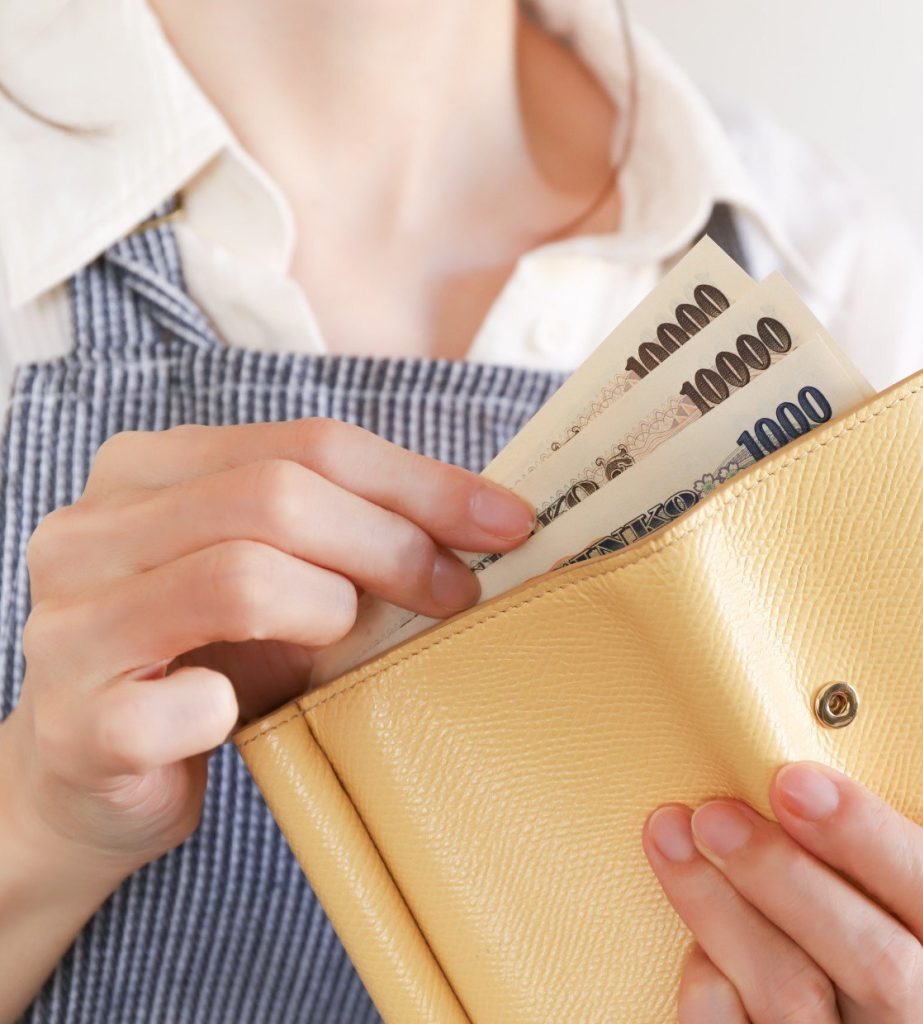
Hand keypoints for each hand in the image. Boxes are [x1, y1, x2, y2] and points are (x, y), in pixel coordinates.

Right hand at [4, 418, 534, 881]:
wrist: (90, 774)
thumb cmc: (203, 660)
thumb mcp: (275, 576)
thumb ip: (345, 533)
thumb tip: (484, 519)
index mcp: (147, 472)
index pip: (309, 443)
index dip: (421, 480)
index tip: (506, 520)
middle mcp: (91, 530)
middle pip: (277, 496)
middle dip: (393, 544)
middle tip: (455, 591)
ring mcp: (70, 624)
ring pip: (241, 576)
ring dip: (329, 612)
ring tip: (342, 644)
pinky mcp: (73, 723)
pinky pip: (185, 702)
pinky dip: (237, 707)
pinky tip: (235, 714)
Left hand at [642, 762, 922, 1022]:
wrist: (803, 987)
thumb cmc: (835, 904)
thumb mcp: (866, 873)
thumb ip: (843, 835)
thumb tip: (774, 755)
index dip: (869, 836)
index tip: (790, 780)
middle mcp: (914, 1015)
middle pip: (877, 961)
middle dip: (784, 876)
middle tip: (714, 816)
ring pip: (795, 996)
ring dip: (720, 909)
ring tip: (672, 840)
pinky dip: (704, 976)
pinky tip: (686, 934)